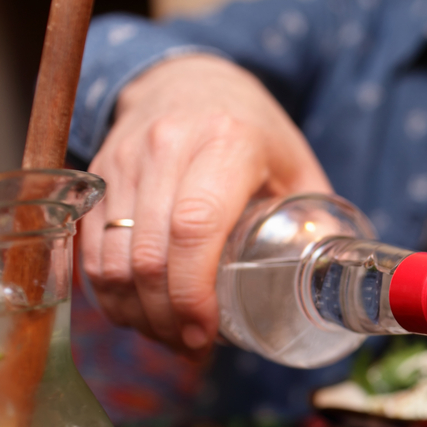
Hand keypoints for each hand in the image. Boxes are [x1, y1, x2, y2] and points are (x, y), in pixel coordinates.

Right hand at [81, 55, 331, 356]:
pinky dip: (109, 293)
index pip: (196, 227)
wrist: (189, 78)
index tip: (205, 334)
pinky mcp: (98, 174)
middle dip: (167, 317)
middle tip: (192, 347)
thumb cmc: (254, 129)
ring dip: (136, 313)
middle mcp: (168, 146)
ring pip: (112, 258)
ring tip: (169, 338)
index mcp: (228, 143)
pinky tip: (138, 315)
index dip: (194, 292)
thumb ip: (317, 217)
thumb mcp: (296, 162)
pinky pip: (90, 248)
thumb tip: (336, 283)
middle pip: (150, 254)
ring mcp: (125, 159)